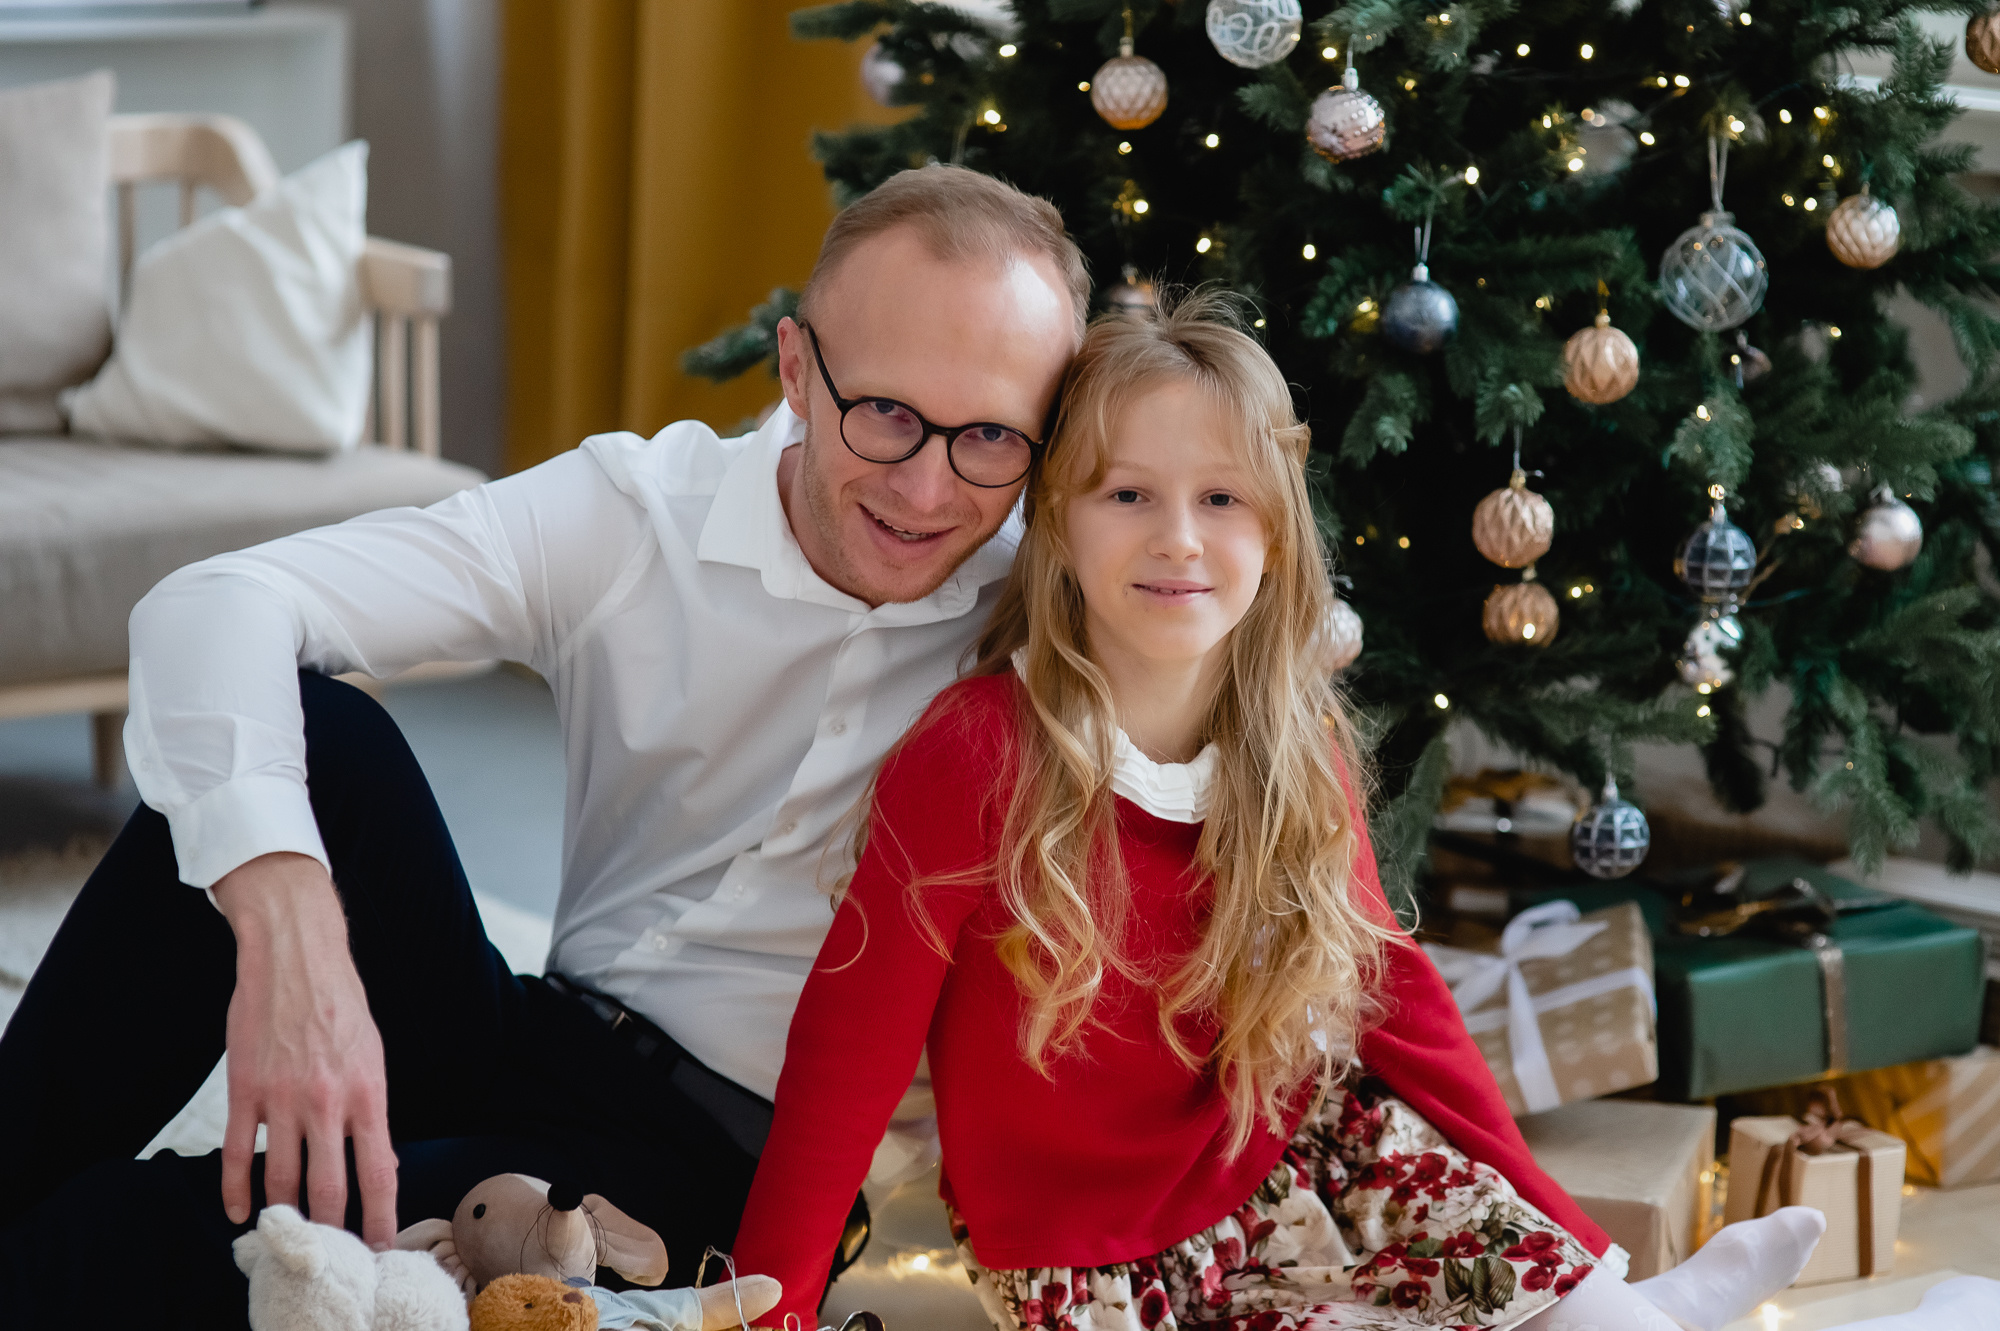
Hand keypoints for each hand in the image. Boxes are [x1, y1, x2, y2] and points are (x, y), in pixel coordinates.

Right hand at [212, 852, 397, 1246]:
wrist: (295, 957)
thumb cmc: (340, 1005)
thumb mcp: (374, 1055)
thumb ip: (372, 1110)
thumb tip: (383, 1161)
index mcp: (368, 1093)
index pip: (380, 1170)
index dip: (382, 1216)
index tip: (382, 1247)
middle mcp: (327, 1102)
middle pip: (330, 1187)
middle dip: (334, 1229)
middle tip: (334, 1255)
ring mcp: (283, 1098)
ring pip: (283, 1178)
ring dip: (287, 1215)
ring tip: (290, 1239)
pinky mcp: (245, 1091)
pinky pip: (238, 1154)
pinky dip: (236, 1190)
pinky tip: (238, 1213)